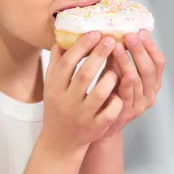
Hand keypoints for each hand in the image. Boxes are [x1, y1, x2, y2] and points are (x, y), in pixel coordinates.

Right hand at [40, 32, 122, 153]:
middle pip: (85, 74)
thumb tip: (63, 37)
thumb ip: (57, 62)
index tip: (95, 33)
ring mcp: (82, 115)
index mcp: (55, 87)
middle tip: (112, 39)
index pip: (68, 63)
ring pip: (100, 93)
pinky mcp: (95, 127)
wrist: (60, 141)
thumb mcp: (52, 85)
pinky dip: (117, 101)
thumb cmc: (58, 106)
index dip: (82, 46)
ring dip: (111, 76)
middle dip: (99, 55)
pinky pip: (110, 112)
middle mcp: (67, 101)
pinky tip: (120, 91)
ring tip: (118, 66)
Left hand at [99, 30, 164, 137]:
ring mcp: (140, 104)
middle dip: (139, 50)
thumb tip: (114, 29)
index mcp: (152, 82)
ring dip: (128, 61)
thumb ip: (119, 55)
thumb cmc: (109, 92)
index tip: (141, 32)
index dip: (151, 46)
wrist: (100, 123)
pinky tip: (122, 72)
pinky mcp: (127, 112)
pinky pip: (129, 95)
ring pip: (138, 80)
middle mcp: (150, 93)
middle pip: (149, 69)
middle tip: (129, 35)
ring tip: (117, 47)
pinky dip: (126, 83)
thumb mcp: (117, 71)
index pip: (158, 62)